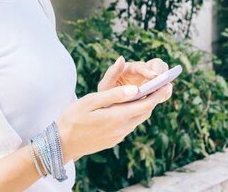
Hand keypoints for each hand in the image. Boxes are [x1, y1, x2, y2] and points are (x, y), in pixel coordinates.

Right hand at [56, 82, 172, 161]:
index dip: (157, 93)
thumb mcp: (91, 101)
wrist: (61, 143)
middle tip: (161, 85)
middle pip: (145, 112)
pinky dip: (133, 113)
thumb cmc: (73, 118)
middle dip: (154, 98)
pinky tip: (129, 105)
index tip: (166, 83)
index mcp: (117, 117)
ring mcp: (118, 136)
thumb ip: (114, 95)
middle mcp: (121, 129)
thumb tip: (136, 89)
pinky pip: (129, 125)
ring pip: (138, 119)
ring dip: (144, 106)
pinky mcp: (113, 140)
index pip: (146, 105)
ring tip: (147, 92)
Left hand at [97, 56, 168, 91]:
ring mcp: (149, 81)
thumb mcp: (105, 85)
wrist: (109, 106)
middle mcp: (141, 72)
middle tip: (163, 83)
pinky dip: (165, 92)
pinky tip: (162, 97)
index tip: (154, 76)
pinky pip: (163, 90)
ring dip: (165, 82)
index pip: (142, 66)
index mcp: (130, 68)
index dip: (148, 70)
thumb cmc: (107, 93)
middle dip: (162, 72)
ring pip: (163, 76)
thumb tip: (121, 58)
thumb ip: (112, 73)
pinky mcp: (153, 91)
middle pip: (158, 64)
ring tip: (163, 92)